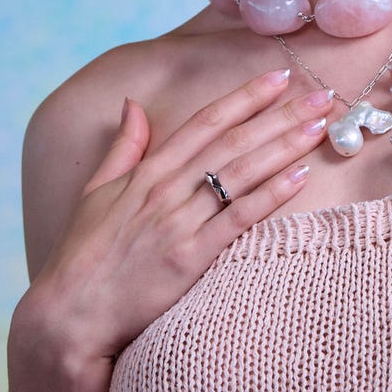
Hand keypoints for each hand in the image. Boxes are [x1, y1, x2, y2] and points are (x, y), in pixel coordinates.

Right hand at [17, 70, 329, 372]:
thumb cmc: (84, 253)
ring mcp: (180, 222)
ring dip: (285, 145)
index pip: (206, 121)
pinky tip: (300, 176)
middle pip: (234, 140)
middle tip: (321, 94)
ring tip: (320, 125)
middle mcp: (168, 189)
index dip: (245, 96)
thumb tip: (133, 103)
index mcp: (149, 170)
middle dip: (281, 114)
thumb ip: (123, 145)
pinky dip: (271, 194)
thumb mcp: (97, 190)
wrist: (69, 315)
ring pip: (242, 172)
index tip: (279, 76)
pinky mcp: (190, 258)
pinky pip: (238, 218)